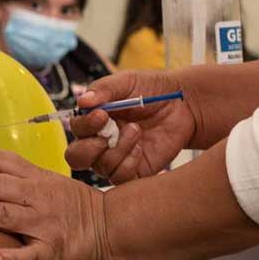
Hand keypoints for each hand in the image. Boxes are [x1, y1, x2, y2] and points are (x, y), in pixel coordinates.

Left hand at [0, 150, 111, 259]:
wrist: (111, 229)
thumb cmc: (76, 207)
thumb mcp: (50, 182)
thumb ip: (21, 178)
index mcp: (38, 178)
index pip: (1, 162)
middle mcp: (39, 197)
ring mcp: (46, 224)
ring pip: (4, 215)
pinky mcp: (53, 251)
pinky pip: (28, 254)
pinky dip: (9, 257)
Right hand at [65, 70, 196, 183]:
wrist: (182, 104)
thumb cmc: (152, 90)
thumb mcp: (127, 82)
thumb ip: (104, 89)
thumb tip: (82, 101)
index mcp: (94, 120)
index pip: (76, 129)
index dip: (85, 125)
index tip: (102, 114)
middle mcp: (100, 142)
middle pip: (76, 157)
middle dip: (89, 148)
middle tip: (109, 133)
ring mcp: (116, 158)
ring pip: (100, 167)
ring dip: (118, 149)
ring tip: (136, 130)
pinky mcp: (134, 171)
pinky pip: (119, 178)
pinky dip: (128, 163)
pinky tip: (140, 148)